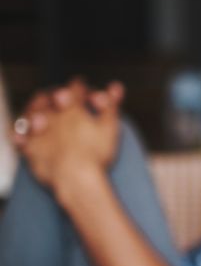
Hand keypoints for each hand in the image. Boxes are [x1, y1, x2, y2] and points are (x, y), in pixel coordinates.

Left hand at [14, 78, 125, 195]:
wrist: (76, 178)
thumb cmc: (96, 153)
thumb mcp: (110, 127)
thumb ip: (111, 105)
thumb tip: (115, 87)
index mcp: (73, 108)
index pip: (75, 88)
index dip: (80, 86)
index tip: (83, 88)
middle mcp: (53, 116)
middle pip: (49, 97)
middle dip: (54, 95)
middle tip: (60, 97)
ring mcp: (39, 132)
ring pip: (31, 112)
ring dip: (35, 108)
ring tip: (41, 111)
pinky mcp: (30, 148)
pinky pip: (20, 137)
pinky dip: (21, 133)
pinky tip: (24, 134)